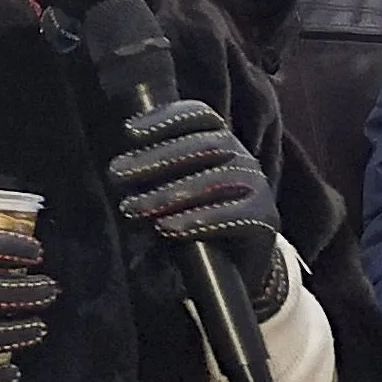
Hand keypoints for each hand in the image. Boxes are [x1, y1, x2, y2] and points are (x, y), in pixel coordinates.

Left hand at [108, 98, 286, 310]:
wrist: (241, 265)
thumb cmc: (201, 220)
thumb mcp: (179, 190)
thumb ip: (158, 174)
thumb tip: (118, 167)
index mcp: (222, 142)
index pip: (199, 116)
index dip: (166, 119)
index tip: (130, 132)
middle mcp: (242, 157)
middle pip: (203, 146)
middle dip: (156, 158)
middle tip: (118, 172)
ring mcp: (256, 185)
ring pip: (213, 181)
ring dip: (167, 193)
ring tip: (132, 208)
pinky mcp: (264, 217)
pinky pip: (232, 216)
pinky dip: (196, 220)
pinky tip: (166, 228)